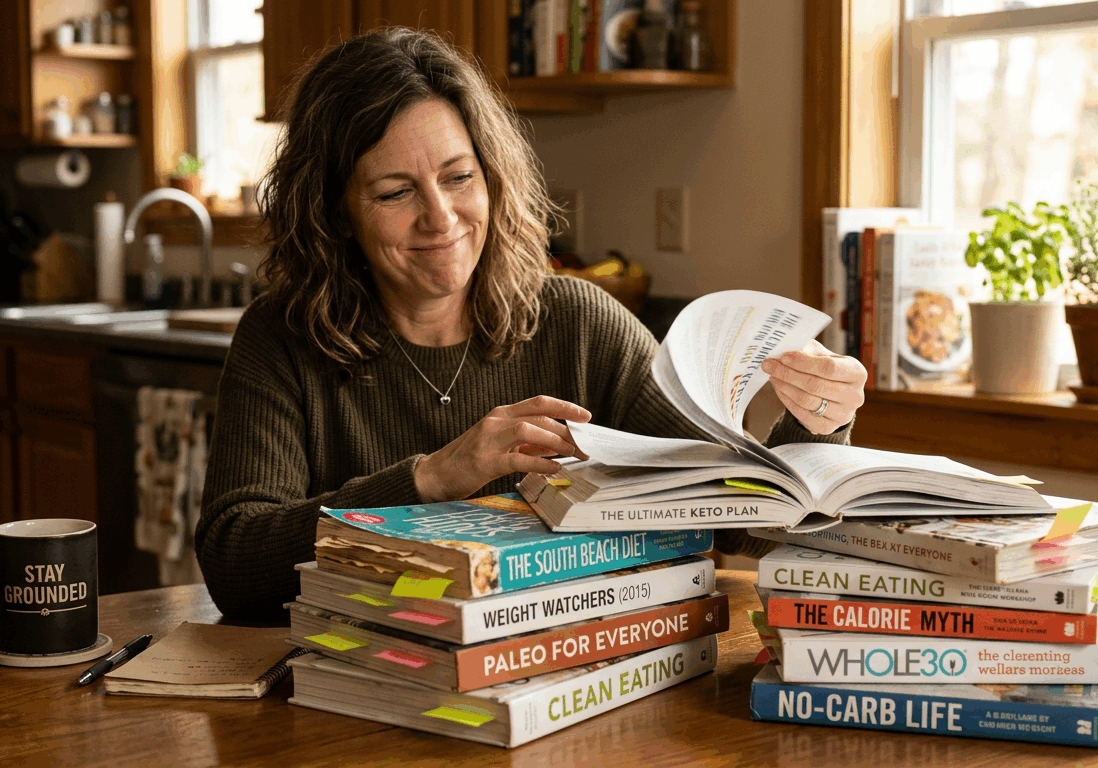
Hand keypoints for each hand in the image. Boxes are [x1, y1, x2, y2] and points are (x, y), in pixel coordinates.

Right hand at [414, 396, 590, 501]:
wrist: (436, 474)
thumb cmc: (471, 459)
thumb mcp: (501, 443)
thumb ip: (528, 441)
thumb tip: (558, 443)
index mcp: (501, 413)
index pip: (539, 402)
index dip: (565, 406)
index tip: (586, 416)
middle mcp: (496, 421)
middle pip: (539, 418)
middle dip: (566, 431)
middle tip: (584, 447)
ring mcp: (489, 440)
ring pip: (529, 431)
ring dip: (555, 442)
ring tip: (571, 454)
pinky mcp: (485, 462)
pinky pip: (518, 459)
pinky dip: (540, 463)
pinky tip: (554, 469)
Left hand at [761, 340, 865, 434]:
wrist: (832, 396)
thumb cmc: (826, 370)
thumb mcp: (823, 355)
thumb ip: (808, 350)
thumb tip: (785, 346)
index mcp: (857, 373)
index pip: (829, 367)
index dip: (804, 362)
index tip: (784, 357)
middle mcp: (855, 396)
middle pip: (815, 385)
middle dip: (788, 374)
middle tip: (769, 365)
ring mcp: (843, 415)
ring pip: (807, 401)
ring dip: (785, 387)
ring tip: (772, 376)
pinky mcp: (828, 427)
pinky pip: (802, 415)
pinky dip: (787, 401)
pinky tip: (779, 389)